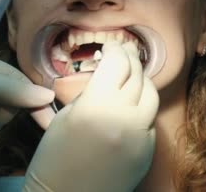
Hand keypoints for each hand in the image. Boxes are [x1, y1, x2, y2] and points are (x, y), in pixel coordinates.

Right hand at [23, 42, 159, 191]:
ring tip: (130, 78)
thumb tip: (106, 75)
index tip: (110, 47)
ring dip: (141, 81)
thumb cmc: (54, 159)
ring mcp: (139, 136)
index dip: (115, 49)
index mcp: (96, 106)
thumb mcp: (65, 117)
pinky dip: (141, 110)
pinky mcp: (147, 152)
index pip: (117, 62)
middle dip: (129, 60)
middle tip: (121, 55)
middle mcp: (123, 118)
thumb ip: (89, 93)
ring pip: (152, 95)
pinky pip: (150, 121)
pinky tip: (128, 110)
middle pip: (137, 74)